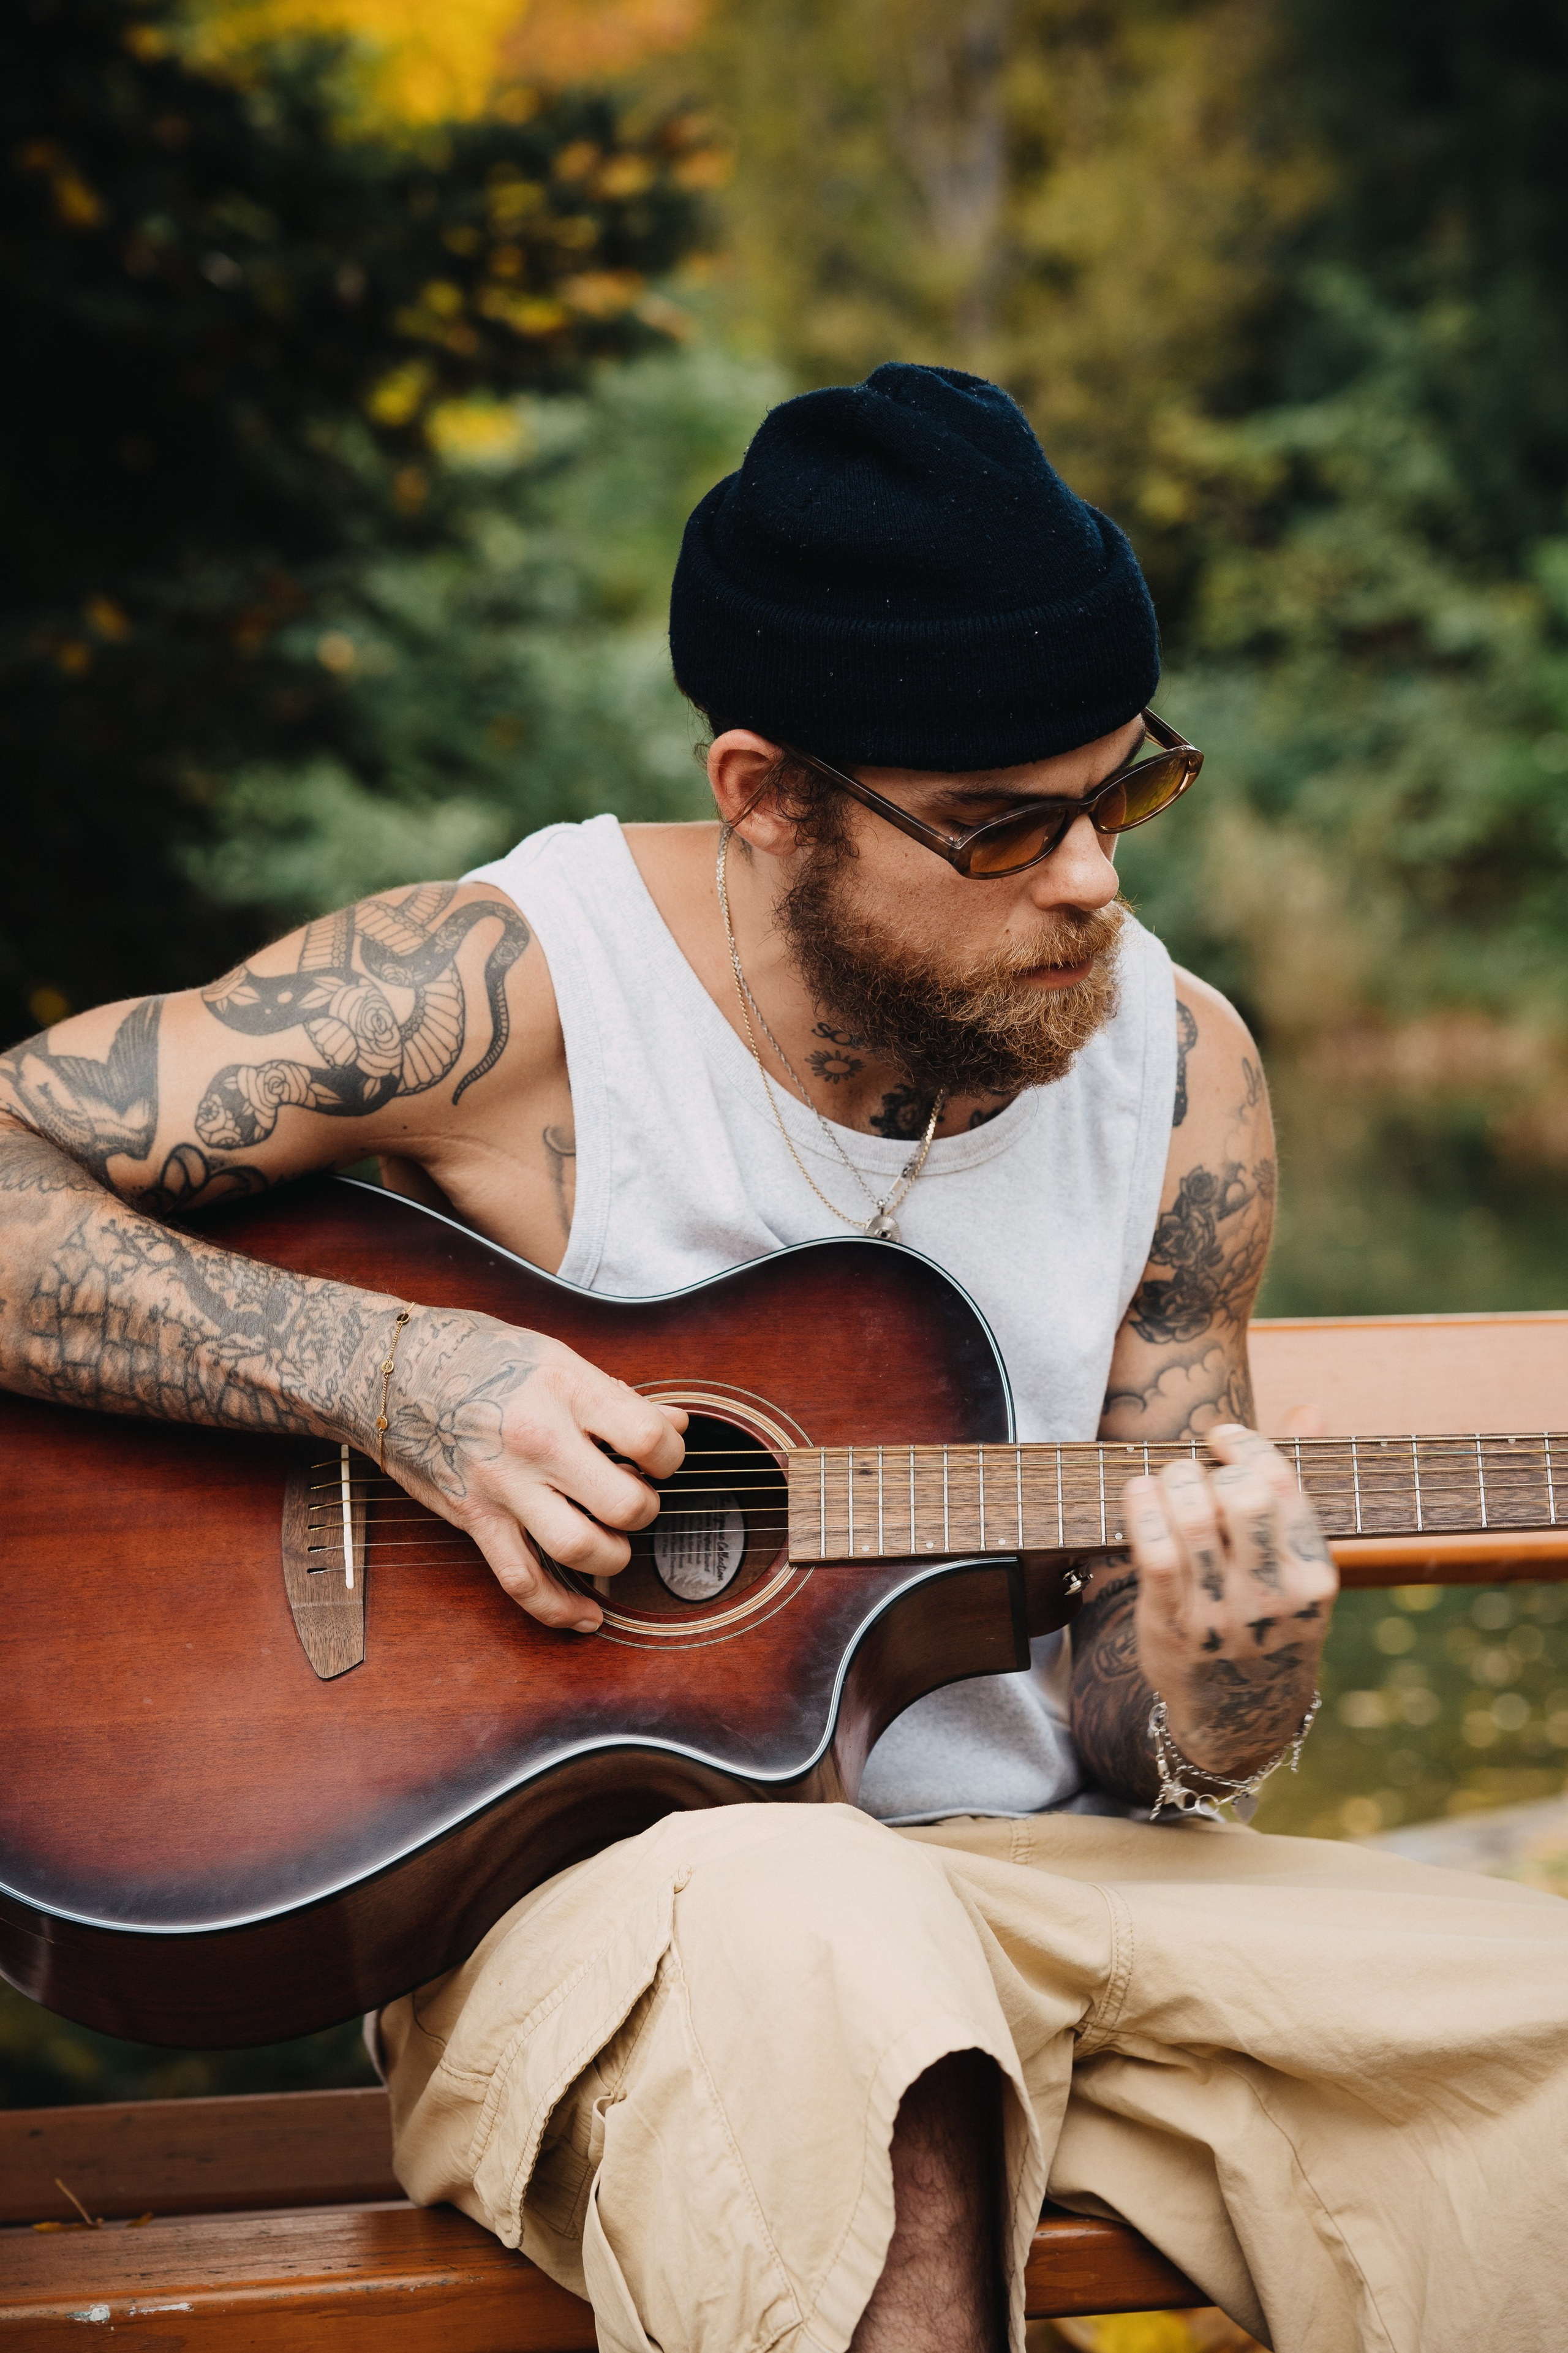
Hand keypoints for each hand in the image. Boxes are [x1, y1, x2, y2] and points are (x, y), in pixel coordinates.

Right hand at [379, 1308, 685, 1631]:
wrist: (393, 1373)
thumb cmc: (480, 1356)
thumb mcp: (556, 1357)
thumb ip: (617, 1398)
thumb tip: (675, 1427)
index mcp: (565, 1389)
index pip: (648, 1440)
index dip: (670, 1456)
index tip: (659, 1457)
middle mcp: (536, 1440)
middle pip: (624, 1504)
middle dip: (644, 1510)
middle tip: (633, 1498)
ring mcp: (504, 1485)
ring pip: (580, 1550)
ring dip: (613, 1557)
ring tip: (611, 1541)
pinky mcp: (475, 1518)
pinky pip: (522, 1582)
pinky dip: (558, 1609)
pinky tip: (585, 1615)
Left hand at [1121, 1424, 1336, 1780]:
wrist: (1242, 1713)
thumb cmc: (1267, 1618)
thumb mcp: (1295, 1565)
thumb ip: (1295, 1486)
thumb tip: (1310, 1410)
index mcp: (1313, 1573)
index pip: (1284, 1484)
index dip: (1247, 1445)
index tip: (1222, 1438)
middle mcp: (1274, 1595)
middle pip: (1243, 1495)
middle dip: (1210, 1467)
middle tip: (1196, 1473)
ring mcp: (1224, 1614)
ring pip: (1193, 1515)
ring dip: (1172, 1481)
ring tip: (1167, 1483)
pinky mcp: (1174, 1625)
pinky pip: (1155, 1551)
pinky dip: (1142, 1508)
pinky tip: (1140, 1493)